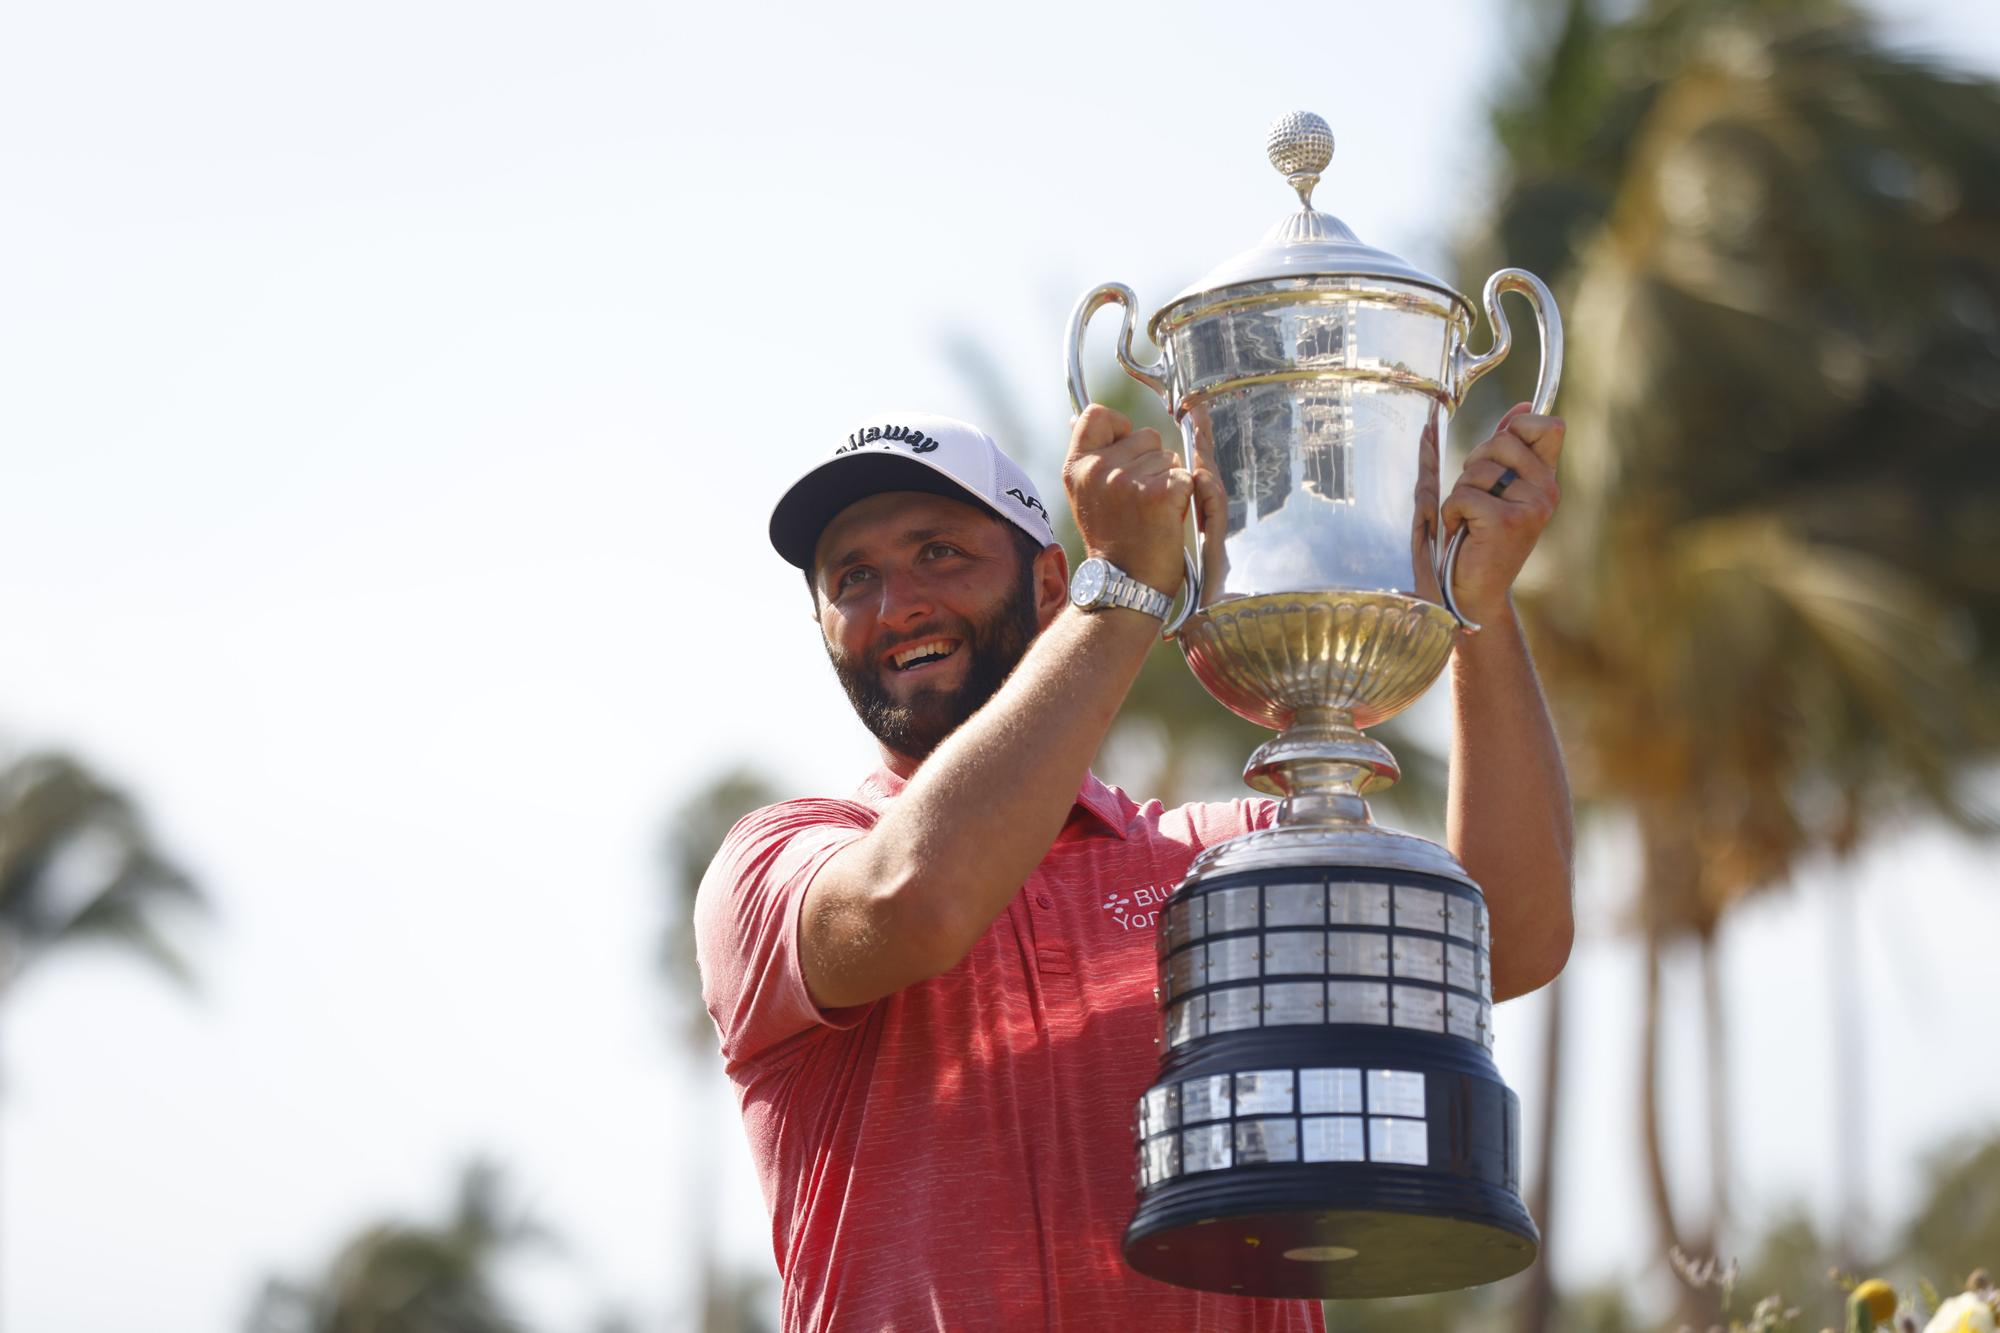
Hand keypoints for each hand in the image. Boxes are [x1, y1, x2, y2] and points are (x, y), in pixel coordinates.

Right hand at [1062, 404, 1192, 595]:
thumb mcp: (1085, 494)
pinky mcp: (1159, 494)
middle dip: (1151, 462)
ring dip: (1168, 482)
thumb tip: (1078, 416)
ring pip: (1169, 457)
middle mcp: (1099, 469)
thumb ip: (1089, 455)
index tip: (1124, 455)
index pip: (1097, 414)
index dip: (1119, 428)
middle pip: (1147, 435)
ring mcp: (1128, 481)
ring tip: (1151, 513)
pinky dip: (1183, 497)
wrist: (1125, 586)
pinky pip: (1185, 476)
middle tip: (1139, 501)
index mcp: (1077, 467)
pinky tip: (1167, 518)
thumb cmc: (1112, 540)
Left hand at [1440, 404, 1564, 626]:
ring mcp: (1531, 508)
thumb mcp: (1497, 487)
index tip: (1499, 454)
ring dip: (1460, 493)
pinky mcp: (1506, 523)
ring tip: (1471, 521)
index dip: (1516, 428)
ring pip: (1477, 469)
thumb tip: (1523, 405)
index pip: (1549, 426)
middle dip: (1474, 464)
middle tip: (1477, 499)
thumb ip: (1509, 447)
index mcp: (1546, 479)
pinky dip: (1452, 513)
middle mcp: (1547, 491)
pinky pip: (1463, 494)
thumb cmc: (1479, 538)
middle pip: (1500, 441)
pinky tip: (1464, 533)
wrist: (1474, 592)